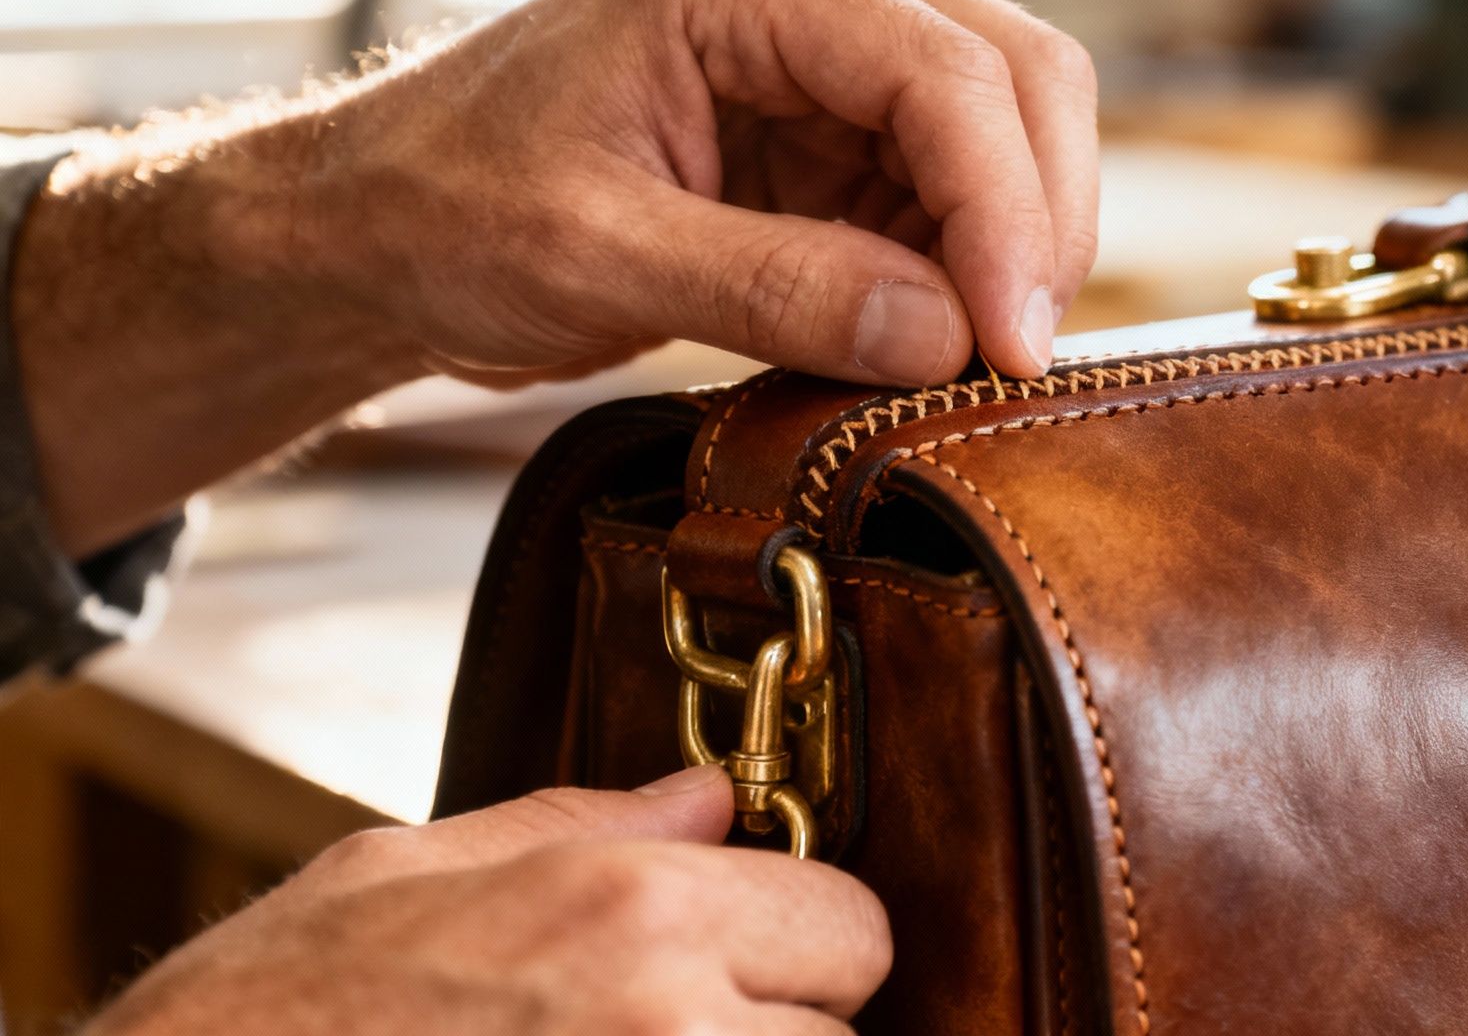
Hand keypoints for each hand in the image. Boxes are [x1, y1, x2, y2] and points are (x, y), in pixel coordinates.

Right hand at [84, 767, 891, 1033]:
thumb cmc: (265, 1023)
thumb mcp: (400, 872)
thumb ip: (583, 826)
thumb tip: (710, 802)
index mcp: (633, 912)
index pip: (854, 925)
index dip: (803, 942)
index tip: (752, 960)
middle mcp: (674, 1027)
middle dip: (774, 1030)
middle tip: (666, 1030)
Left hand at [299, 0, 1097, 386]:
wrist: (376, 231)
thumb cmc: (445, 210)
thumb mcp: (596, 254)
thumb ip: (776, 287)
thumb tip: (948, 337)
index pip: (943, 71)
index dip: (1005, 214)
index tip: (1009, 348)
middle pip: (1013, 77)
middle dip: (1037, 222)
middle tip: (1015, 362)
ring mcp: (826, 59)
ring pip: (1006, 134)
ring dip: (1011, 249)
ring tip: (968, 362)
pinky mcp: (829, 136)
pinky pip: (949, 194)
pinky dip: (965, 270)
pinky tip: (928, 340)